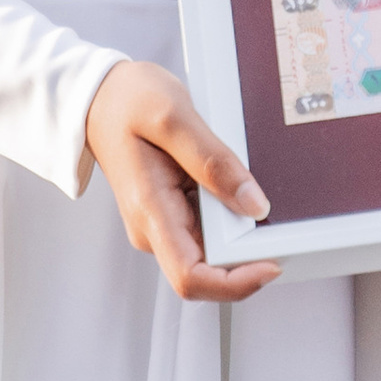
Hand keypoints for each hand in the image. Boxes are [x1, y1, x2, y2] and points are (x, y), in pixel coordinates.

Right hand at [85, 59, 279, 300]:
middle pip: (207, 272)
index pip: (190, 277)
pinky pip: (208, 231)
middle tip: (279, 224)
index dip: (235, 283)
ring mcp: (161, 224)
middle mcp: (153, 229)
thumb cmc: (128, 102)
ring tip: (258, 197)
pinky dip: (231, 220)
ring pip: (211, 254)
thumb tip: (254, 205)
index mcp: (149, 211)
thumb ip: (214, 162)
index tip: (271, 263)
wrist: (101, 96)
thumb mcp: (174, 117)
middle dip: (247, 259)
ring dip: (241, 239)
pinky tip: (240, 190)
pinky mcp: (171, 214)